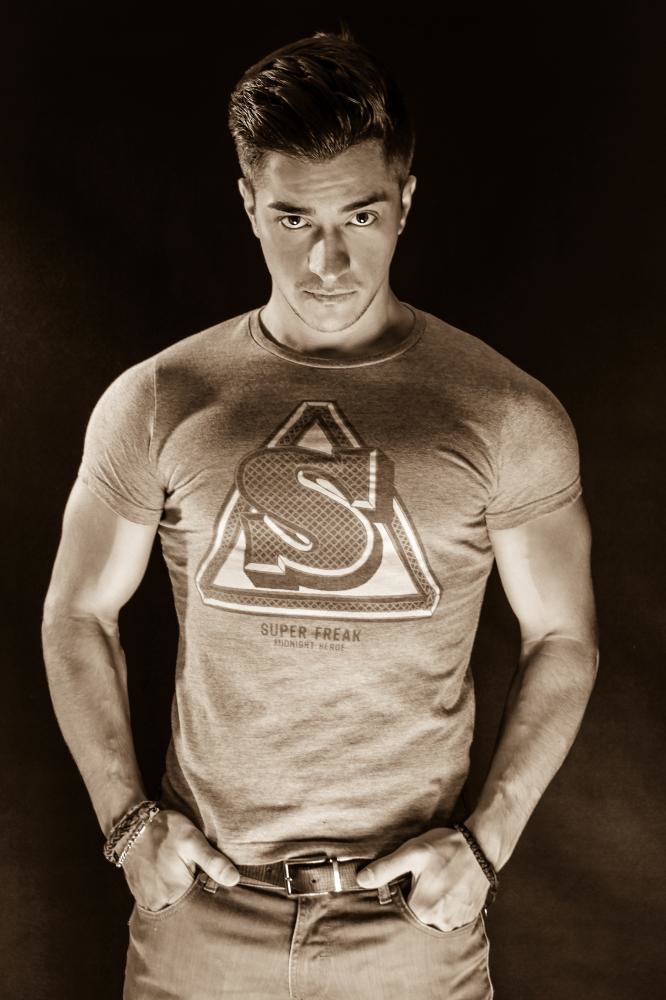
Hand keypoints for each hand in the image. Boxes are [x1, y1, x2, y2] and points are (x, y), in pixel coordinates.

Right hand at [122, 808, 239, 911]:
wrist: (133, 825)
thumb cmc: (165, 830)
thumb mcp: (192, 839)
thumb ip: (212, 861)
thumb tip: (234, 880)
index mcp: (175, 893)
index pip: (200, 911)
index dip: (211, 905)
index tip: (220, 896)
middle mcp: (160, 903)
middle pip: (186, 914)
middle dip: (197, 907)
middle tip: (206, 890)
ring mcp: (148, 901)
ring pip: (172, 910)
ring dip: (183, 903)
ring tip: (191, 888)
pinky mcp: (141, 896)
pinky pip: (160, 905)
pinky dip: (170, 900)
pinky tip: (177, 887)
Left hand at [355, 827, 489, 931]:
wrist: (482, 846)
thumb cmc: (446, 847)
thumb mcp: (412, 852)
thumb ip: (385, 869)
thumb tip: (360, 880)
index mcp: (423, 909)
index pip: (400, 912)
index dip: (400, 895)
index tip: (405, 882)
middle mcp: (440, 922)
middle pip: (416, 917)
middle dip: (415, 900)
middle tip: (423, 879)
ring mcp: (456, 922)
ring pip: (433, 918)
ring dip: (432, 904)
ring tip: (437, 882)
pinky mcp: (468, 917)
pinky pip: (449, 917)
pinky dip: (446, 905)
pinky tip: (448, 887)